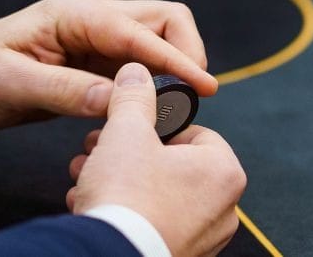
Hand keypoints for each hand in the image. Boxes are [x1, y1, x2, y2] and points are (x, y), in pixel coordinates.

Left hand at [0, 0, 218, 127]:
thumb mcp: (12, 87)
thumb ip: (66, 92)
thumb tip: (118, 102)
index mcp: (75, 12)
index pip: (139, 31)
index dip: (176, 59)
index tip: (205, 87)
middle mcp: (94, 13)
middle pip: (166, 19)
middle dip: (187, 53)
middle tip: (192, 98)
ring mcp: (100, 31)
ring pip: (161, 37)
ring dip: (175, 67)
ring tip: (174, 109)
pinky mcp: (101, 53)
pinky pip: (144, 61)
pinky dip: (159, 81)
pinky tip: (154, 109)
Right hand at [67, 63, 244, 256]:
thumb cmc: (127, 197)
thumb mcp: (127, 132)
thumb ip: (134, 97)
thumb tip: (137, 73)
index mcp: (225, 173)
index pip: (194, 132)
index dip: (154, 125)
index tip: (126, 126)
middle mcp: (224, 210)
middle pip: (171, 165)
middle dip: (129, 154)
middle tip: (98, 148)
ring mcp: (203, 240)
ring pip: (157, 196)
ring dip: (121, 182)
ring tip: (87, 177)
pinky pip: (152, 225)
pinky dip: (125, 213)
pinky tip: (92, 206)